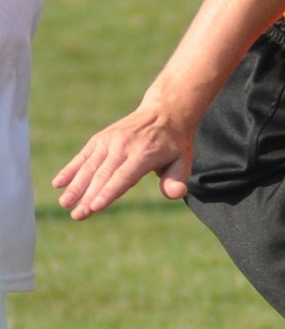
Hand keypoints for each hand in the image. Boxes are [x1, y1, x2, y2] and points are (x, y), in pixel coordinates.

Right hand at [53, 100, 195, 219]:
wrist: (164, 112)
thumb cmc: (174, 144)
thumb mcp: (183, 161)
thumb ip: (176, 180)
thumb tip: (175, 194)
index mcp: (144, 154)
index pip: (123, 177)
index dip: (108, 193)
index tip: (95, 207)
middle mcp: (123, 146)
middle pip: (103, 175)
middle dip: (88, 197)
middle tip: (77, 216)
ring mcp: (109, 141)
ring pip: (89, 166)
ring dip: (75, 186)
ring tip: (65, 203)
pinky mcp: (100, 139)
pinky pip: (83, 156)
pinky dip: (70, 169)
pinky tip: (58, 183)